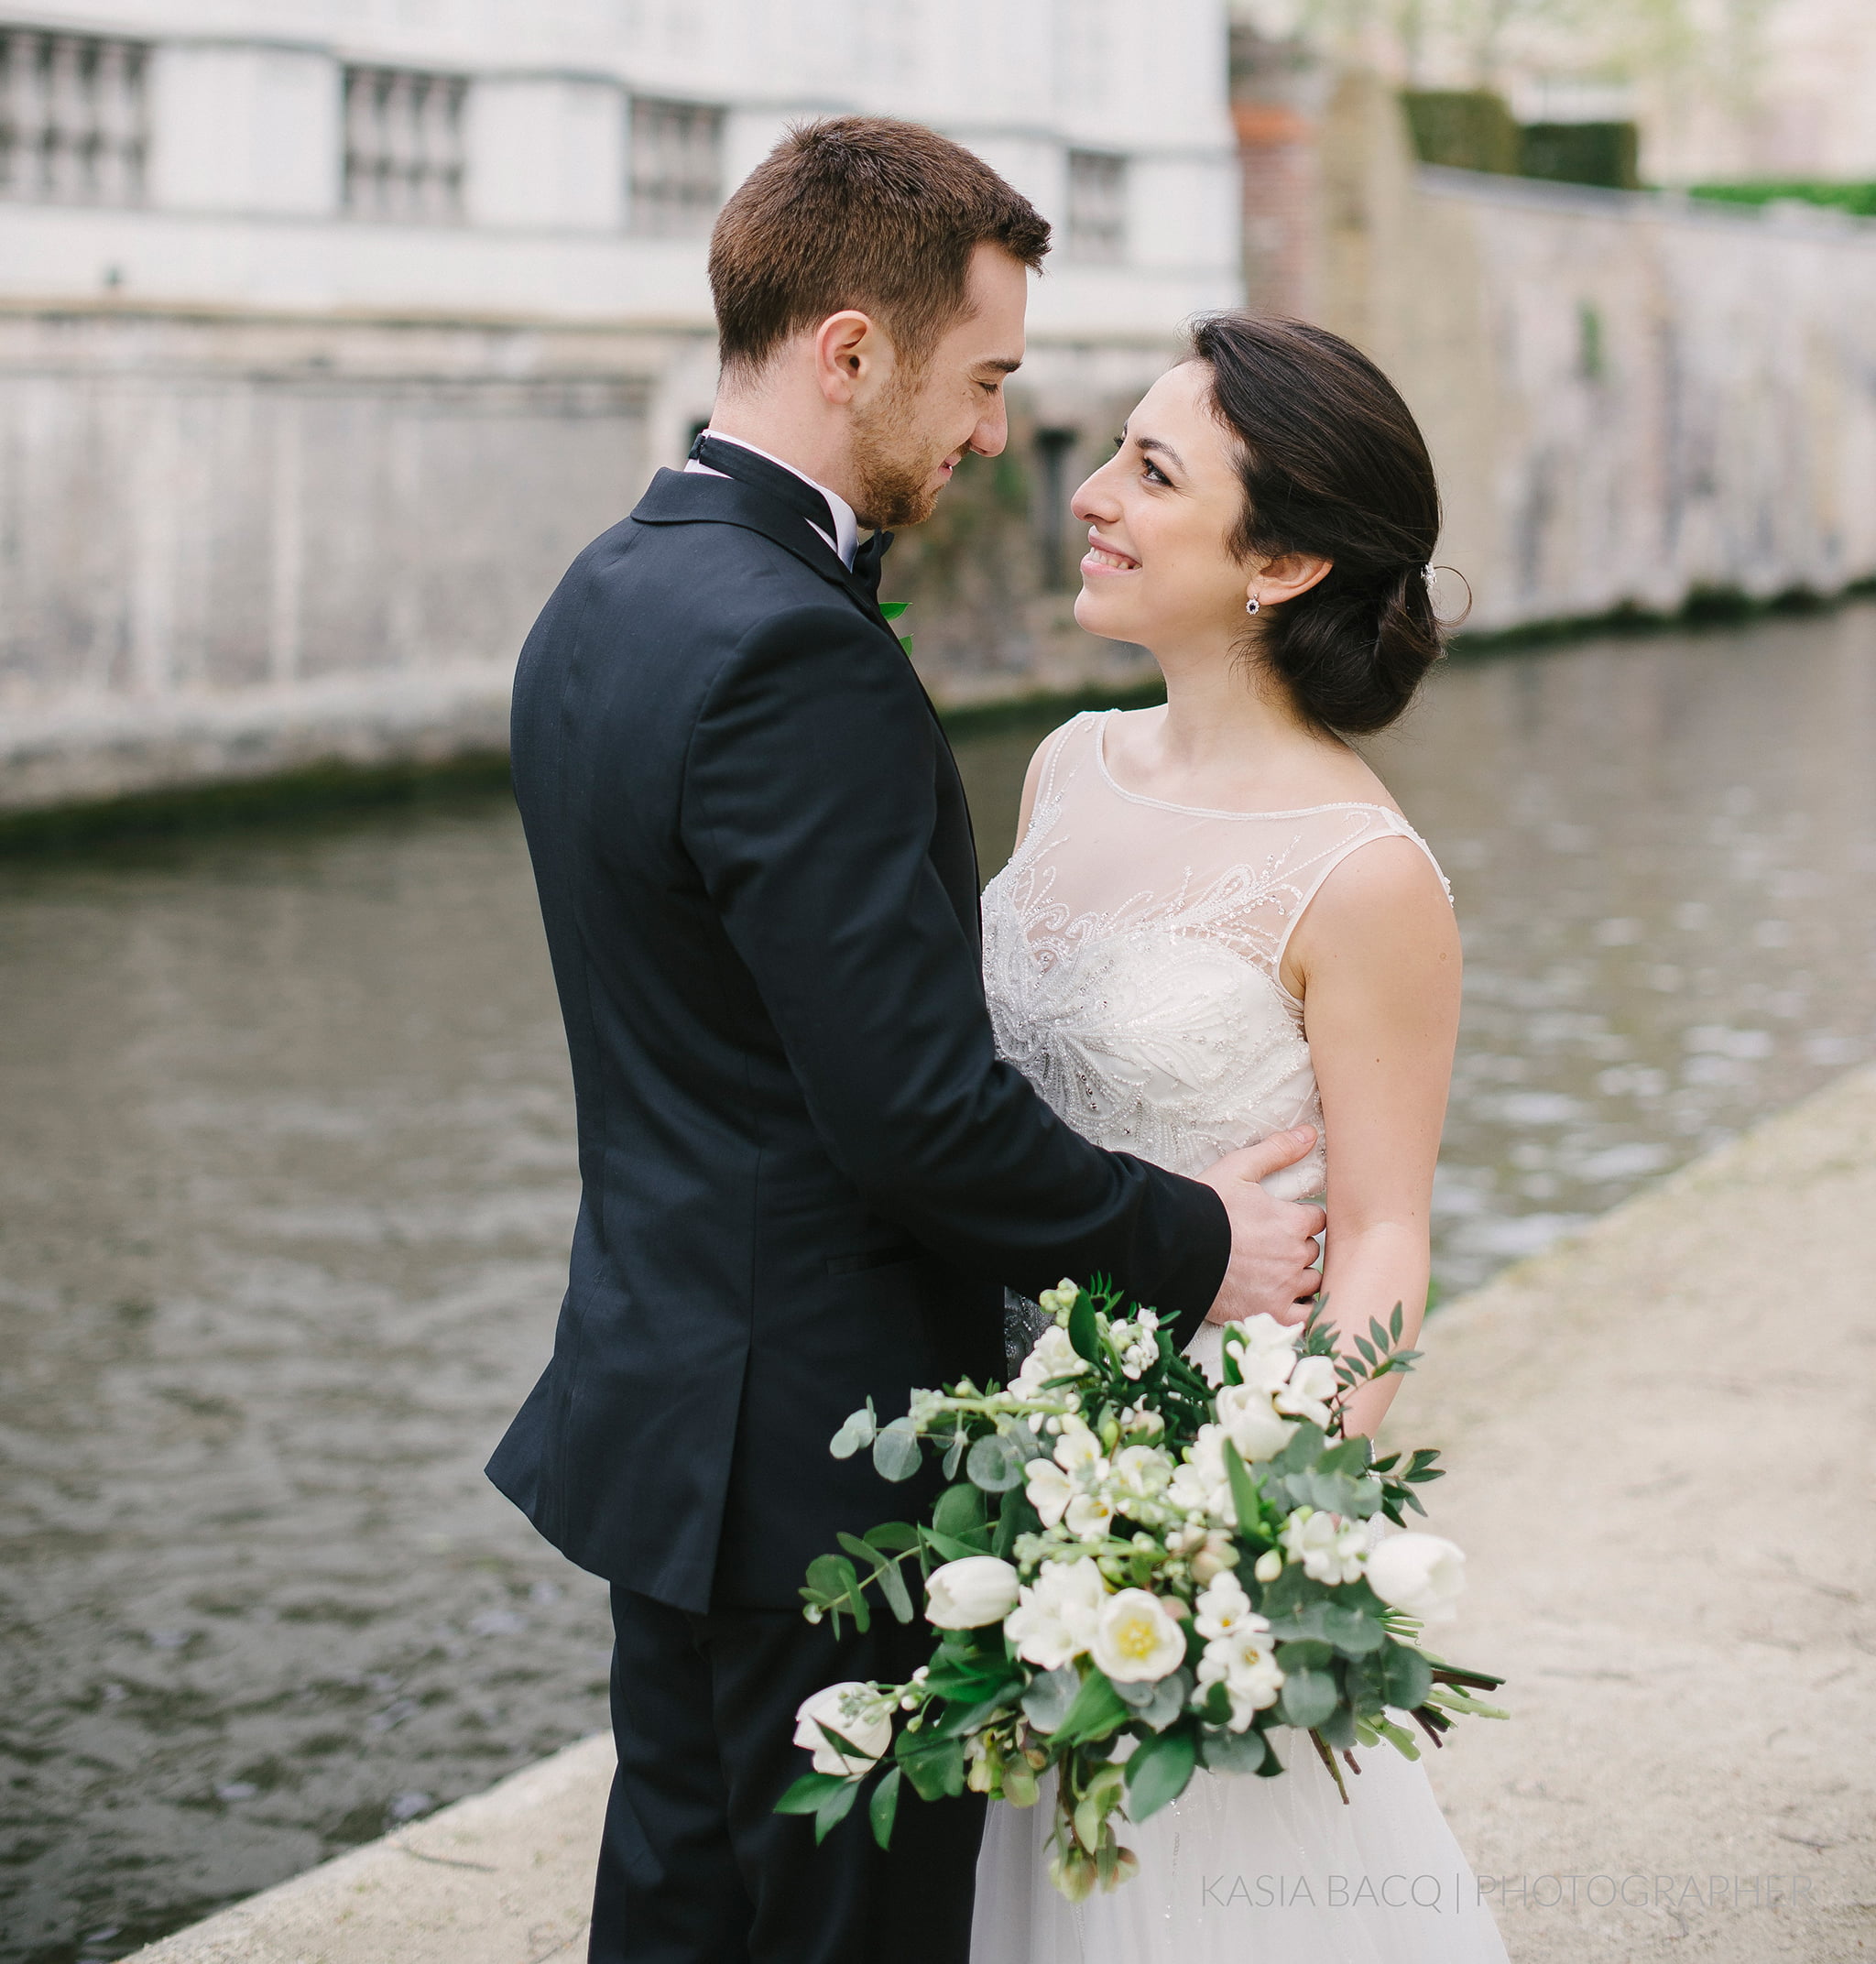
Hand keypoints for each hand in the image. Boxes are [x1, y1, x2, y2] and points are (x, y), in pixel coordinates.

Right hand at [1194, 1127, 1326, 1326]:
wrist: (1173, 1247)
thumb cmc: (1204, 1207)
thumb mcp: (1239, 1169)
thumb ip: (1278, 1150)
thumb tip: (1311, 1133)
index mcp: (1292, 1221)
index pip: (1317, 1220)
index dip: (1301, 1220)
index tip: (1283, 1222)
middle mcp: (1294, 1255)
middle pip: (1312, 1252)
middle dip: (1298, 1248)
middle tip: (1271, 1247)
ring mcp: (1283, 1287)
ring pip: (1311, 1283)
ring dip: (1298, 1278)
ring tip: (1273, 1273)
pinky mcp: (1269, 1313)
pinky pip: (1304, 1318)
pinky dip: (1300, 1311)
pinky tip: (1285, 1302)